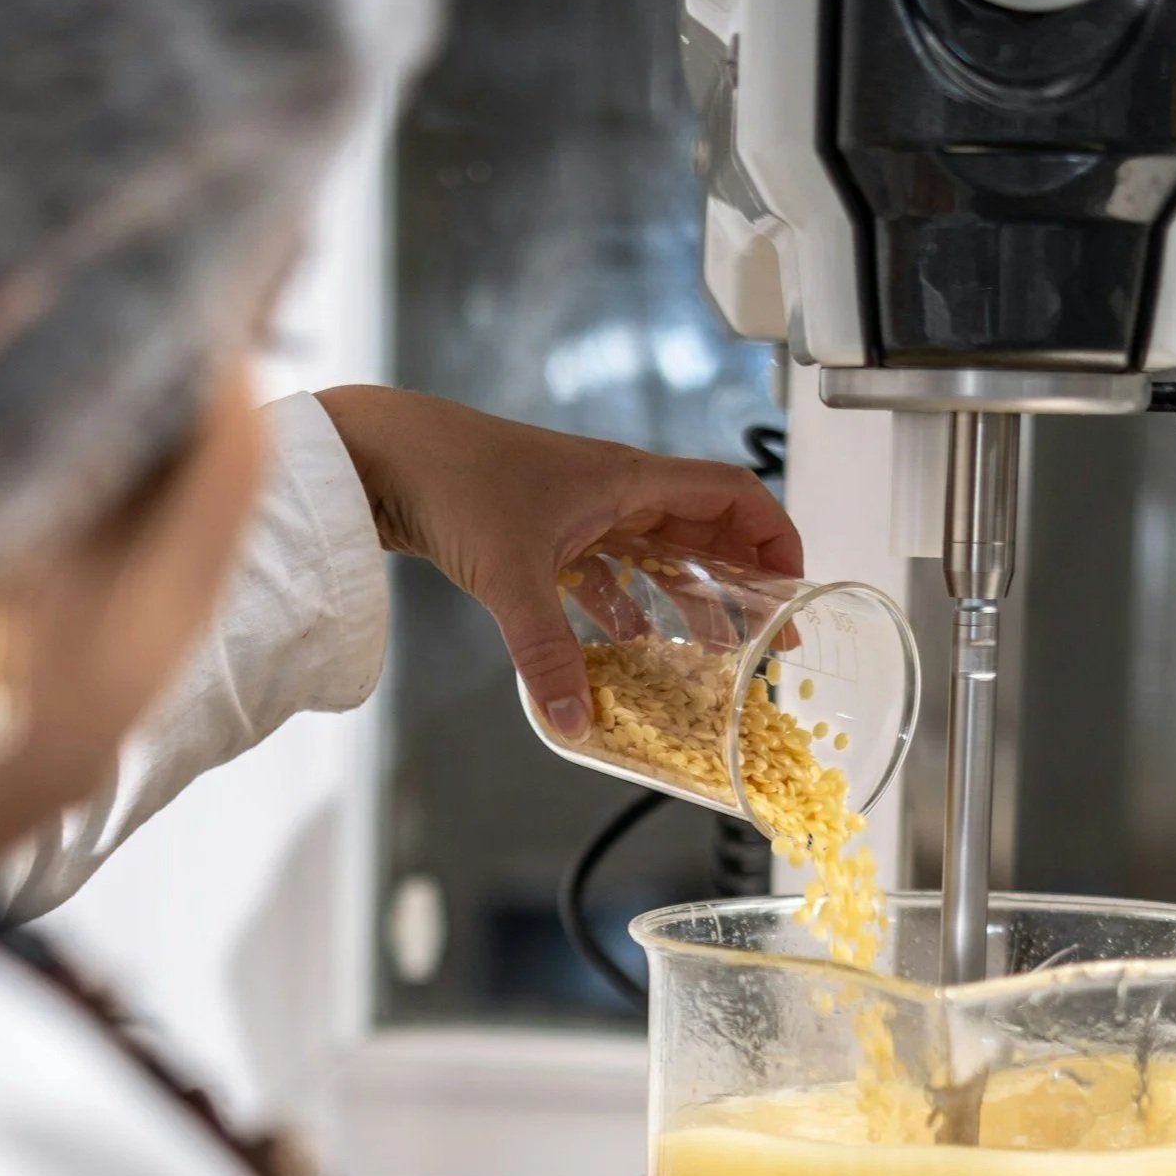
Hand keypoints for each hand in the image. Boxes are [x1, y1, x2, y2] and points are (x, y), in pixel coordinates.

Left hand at [315, 386, 801, 739]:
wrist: (380, 455)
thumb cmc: (451, 478)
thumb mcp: (511, 574)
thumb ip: (547, 654)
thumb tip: (577, 720)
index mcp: (628, 480)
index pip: (732, 495)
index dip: (773, 536)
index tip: (795, 588)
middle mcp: (612, 489)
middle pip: (700, 531)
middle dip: (736, 583)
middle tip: (763, 638)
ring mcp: (575, 509)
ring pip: (651, 556)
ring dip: (681, 601)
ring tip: (705, 655)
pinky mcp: (538, 531)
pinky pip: (599, 573)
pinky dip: (618, 608)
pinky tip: (622, 649)